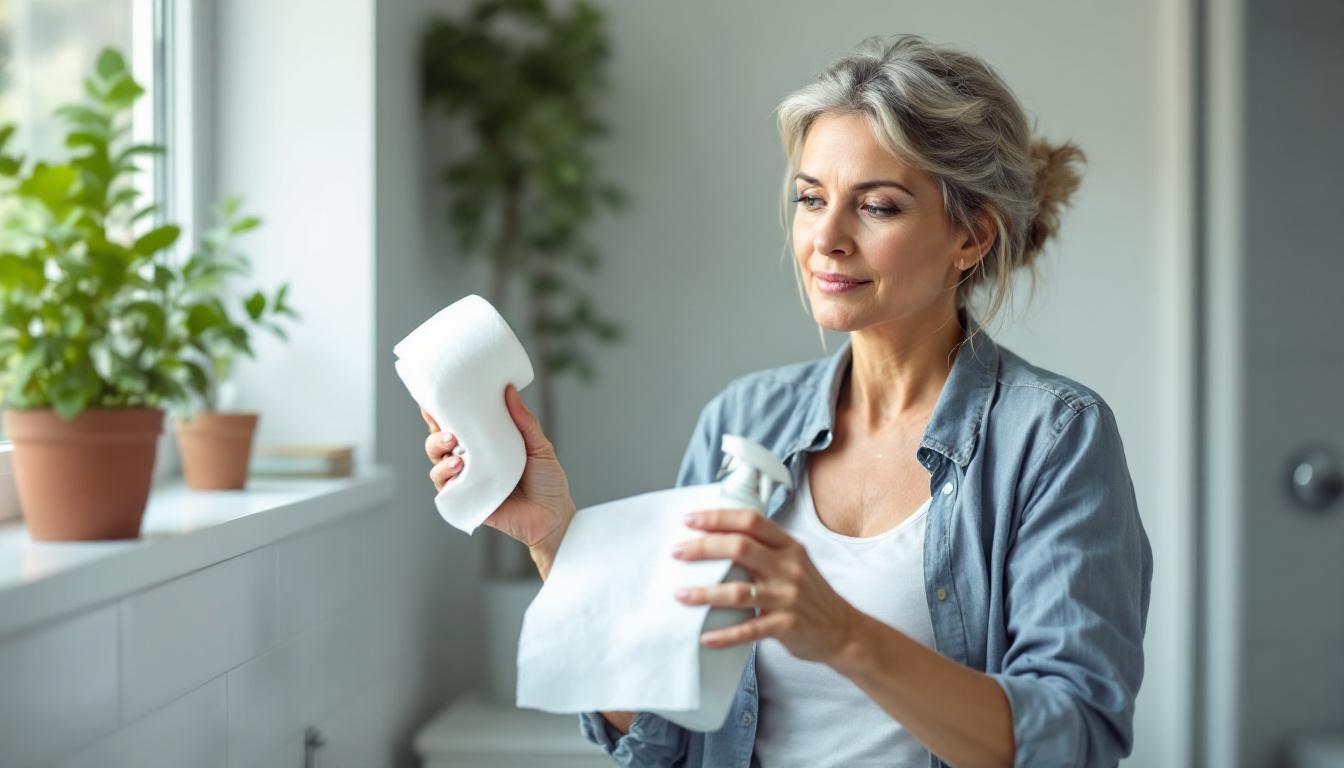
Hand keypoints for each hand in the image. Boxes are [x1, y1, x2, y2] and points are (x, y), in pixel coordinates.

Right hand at [421, 385, 575, 561]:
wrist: (554, 516)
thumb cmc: (548, 481)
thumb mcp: (539, 446)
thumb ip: (524, 421)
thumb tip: (509, 390)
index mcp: (485, 444)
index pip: (457, 425)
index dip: (440, 413)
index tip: (433, 400)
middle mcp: (472, 461)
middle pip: (439, 443)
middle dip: (436, 434)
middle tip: (450, 433)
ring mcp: (468, 482)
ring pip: (437, 466)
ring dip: (439, 457)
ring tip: (457, 457)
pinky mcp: (467, 502)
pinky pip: (446, 490)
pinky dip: (445, 479)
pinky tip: (457, 471)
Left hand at [670, 508, 859, 663]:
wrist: (843, 630)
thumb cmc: (811, 595)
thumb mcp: (794, 562)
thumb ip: (764, 550)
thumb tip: (717, 540)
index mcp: (788, 546)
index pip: (751, 521)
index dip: (718, 518)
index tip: (690, 519)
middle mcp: (789, 567)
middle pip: (739, 548)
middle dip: (703, 548)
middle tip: (677, 552)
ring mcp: (788, 597)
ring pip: (738, 591)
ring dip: (705, 593)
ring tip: (681, 596)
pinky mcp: (786, 626)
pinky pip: (749, 630)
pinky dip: (724, 634)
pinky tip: (705, 636)